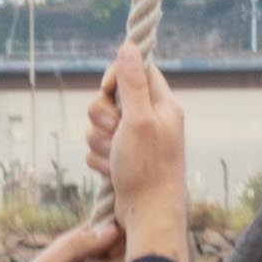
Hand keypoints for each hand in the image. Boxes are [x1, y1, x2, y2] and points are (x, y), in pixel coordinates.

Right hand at [90, 49, 192, 246]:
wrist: (148, 216)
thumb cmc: (148, 168)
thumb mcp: (138, 119)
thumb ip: (132, 82)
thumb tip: (129, 45)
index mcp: (162, 105)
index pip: (138, 71)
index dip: (117, 76)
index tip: (108, 90)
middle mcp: (151, 121)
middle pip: (111, 99)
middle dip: (102, 117)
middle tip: (114, 132)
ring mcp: (136, 142)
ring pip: (100, 126)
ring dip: (99, 142)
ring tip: (115, 159)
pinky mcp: (123, 160)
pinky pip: (99, 149)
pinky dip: (100, 160)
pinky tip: (112, 173)